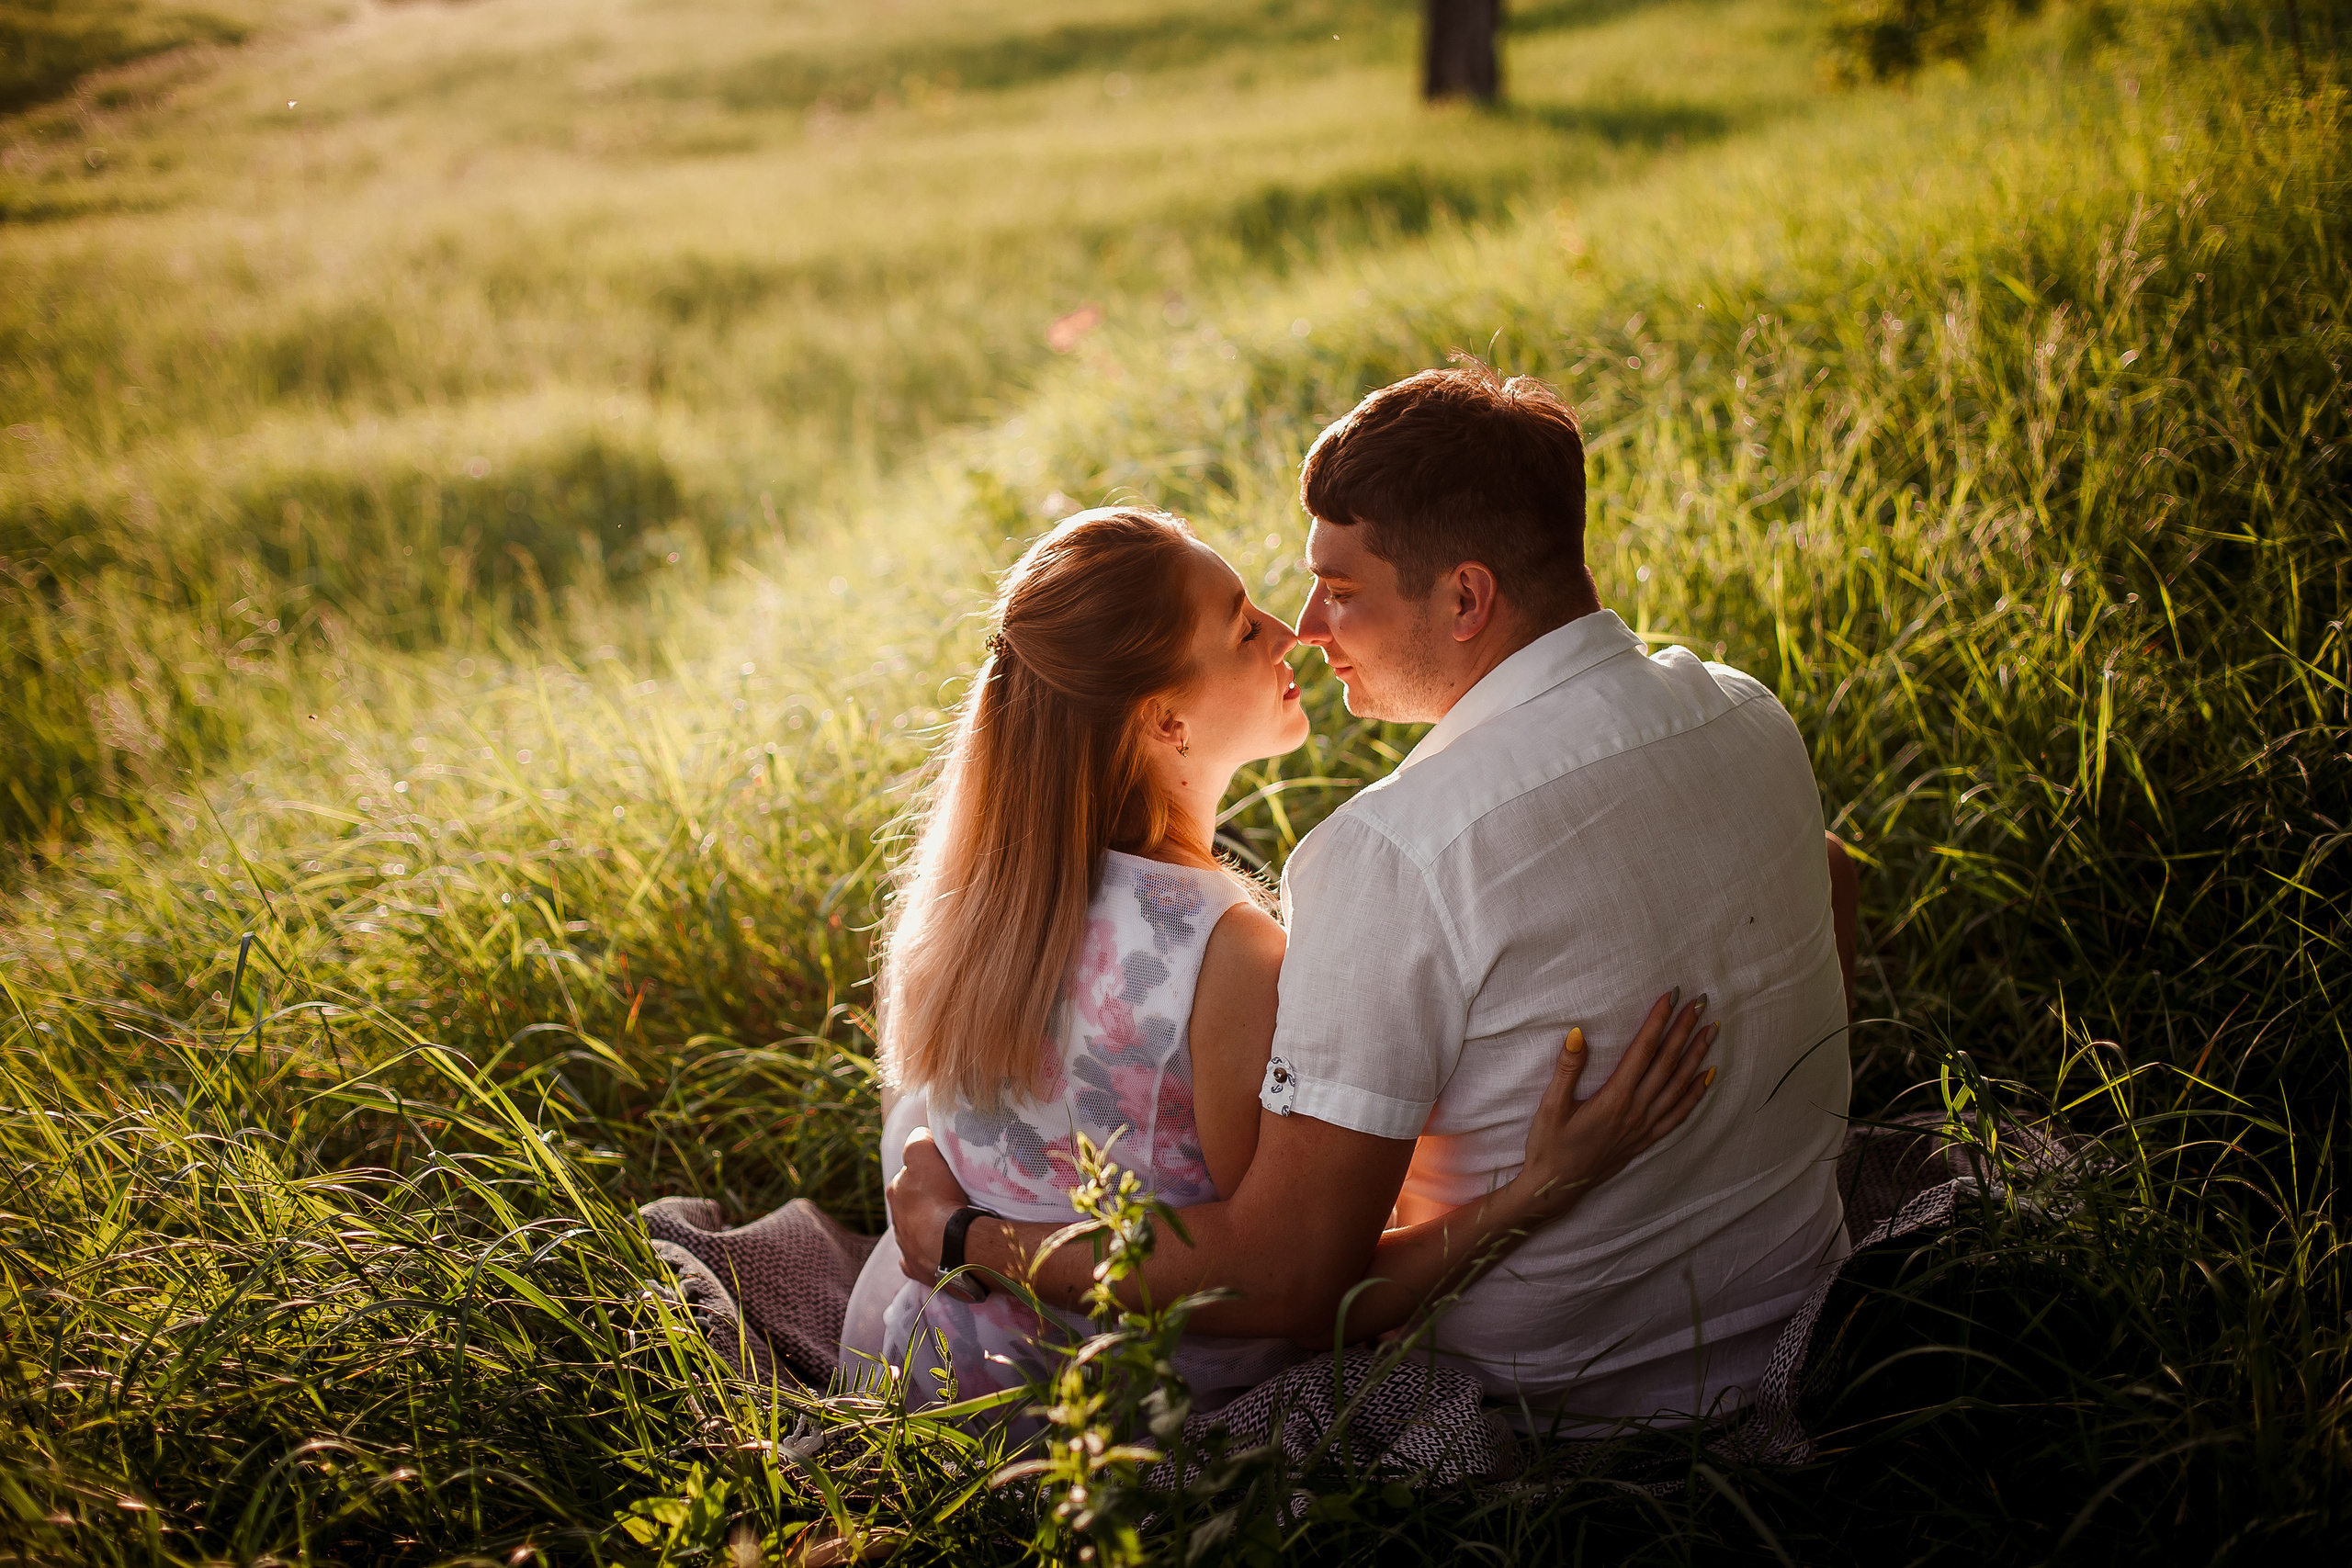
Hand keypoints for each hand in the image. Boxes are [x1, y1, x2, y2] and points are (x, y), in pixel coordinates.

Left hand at [886, 1127, 972, 1282]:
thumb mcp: (925, 1153)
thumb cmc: (942, 1197)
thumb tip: (920, 1137)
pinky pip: (917, 1257)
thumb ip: (918, 1141)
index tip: (946, 1171)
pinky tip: (941, 1251)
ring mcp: (904, 1244)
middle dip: (927, 1197)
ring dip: (929, 1224)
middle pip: (912, 1200)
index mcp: (896, 1189)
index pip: (911, 1170)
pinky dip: (926, 1253)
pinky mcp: (913, 1266)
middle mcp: (896, 1216)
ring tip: (953, 1224)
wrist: (953, 1245)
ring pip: (916, 1228)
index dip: (929, 1168)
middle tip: (952, 1197)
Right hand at [1513, 992, 1717, 1222]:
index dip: (1657, 1021)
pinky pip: (1680, 1113)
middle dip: (1684, 1030)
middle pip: (1667, 1062)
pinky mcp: (1647, 1139)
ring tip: (1711, 1031)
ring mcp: (1645, 1126)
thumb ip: (1567, 1068)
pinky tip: (1708, 1076)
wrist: (1557, 1187)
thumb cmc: (1550, 1144)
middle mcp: (1636, 1110)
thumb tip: (1579, 1032)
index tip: (1671, 997)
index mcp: (1615, 1098)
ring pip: (1679, 1084)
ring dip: (1697, 1055)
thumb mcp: (1551, 1105)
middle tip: (1700, 1003)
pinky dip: (1696, 1092)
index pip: (1643, 1050)